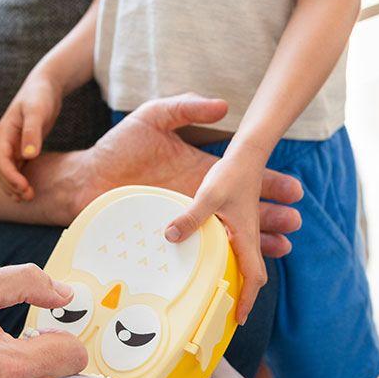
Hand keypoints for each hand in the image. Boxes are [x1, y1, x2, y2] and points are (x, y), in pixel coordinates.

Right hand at [0, 69, 65, 201]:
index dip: (10, 176)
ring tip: (28, 197)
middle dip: (11, 184)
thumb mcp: (37, 111)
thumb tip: (28, 156)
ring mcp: (13, 145)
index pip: (0, 159)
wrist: (46, 85)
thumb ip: (32, 132)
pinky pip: (17, 168)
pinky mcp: (22, 147)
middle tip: (28, 196)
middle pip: (1, 169)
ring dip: (13, 185)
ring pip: (7, 171)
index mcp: (4, 132)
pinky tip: (29, 190)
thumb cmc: (40, 95)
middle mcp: (5, 140)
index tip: (23, 188)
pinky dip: (20, 180)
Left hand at [72, 94, 303, 256]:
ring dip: (259, 245)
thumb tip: (224, 106)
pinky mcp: (173, 243)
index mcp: (203, 172)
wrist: (86, 178)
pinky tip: (238, 271)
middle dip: (274, 219)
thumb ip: (186, 107)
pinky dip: (225, 264)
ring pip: (233, 238)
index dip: (272, 185)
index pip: (246, 180)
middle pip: (248, 213)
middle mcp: (201, 200)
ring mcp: (189, 223)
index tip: (293, 190)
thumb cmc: (118, 146)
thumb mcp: (153, 117)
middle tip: (292, 223)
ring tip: (281, 247)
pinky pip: (205, 255)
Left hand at [166, 151, 272, 322]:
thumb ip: (190, 217)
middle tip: (232, 314)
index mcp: (244, 237)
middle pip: (254, 275)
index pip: (253, 276)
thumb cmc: (231, 175)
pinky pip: (241, 251)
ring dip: (242, 281)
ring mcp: (245, 232)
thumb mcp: (208, 196)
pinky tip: (220, 266)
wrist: (247, 157)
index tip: (239, 317)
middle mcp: (248, 238)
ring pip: (248, 264)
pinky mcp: (240, 224)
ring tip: (226, 296)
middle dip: (246, 296)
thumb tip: (171, 236)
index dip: (248, 299)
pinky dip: (235, 264)